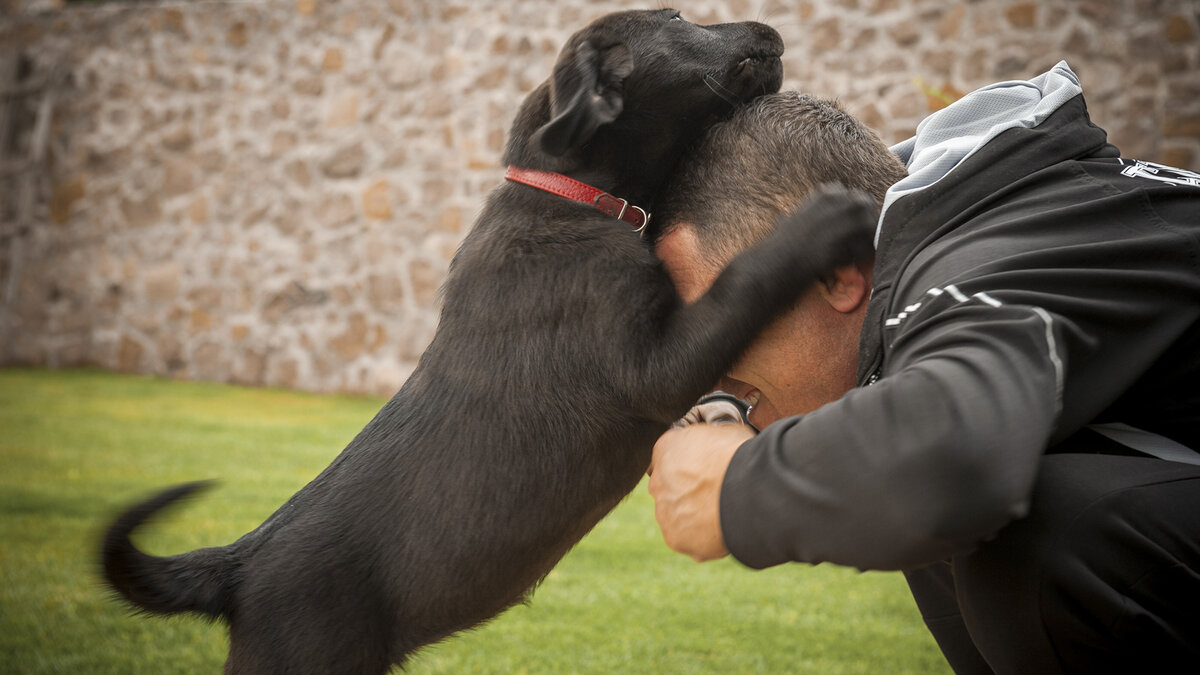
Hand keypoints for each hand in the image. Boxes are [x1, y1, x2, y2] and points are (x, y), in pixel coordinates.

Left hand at [646, 423, 755, 561]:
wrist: (747, 491)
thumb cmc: (741, 456)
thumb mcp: (724, 429)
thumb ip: (710, 437)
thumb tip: (719, 438)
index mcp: (666, 448)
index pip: (672, 456)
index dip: (694, 464)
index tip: (710, 471)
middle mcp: (657, 480)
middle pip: (670, 487)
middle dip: (690, 491)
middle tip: (718, 493)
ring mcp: (664, 511)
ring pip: (677, 515)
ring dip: (696, 516)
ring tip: (726, 513)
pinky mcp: (674, 538)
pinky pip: (689, 539)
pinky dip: (704, 538)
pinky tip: (724, 530)